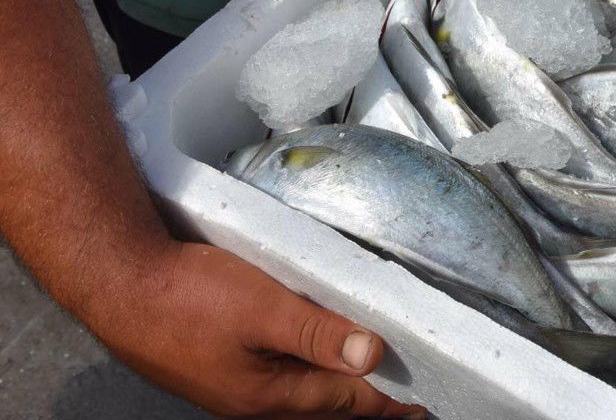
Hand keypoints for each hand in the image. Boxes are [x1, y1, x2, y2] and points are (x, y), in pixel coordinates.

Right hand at [95, 242, 423, 418]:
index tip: (421, 404)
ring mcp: (233, 388)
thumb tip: (374, 357)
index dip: (388, 401)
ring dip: (335, 390)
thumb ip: (319, 334)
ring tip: (364, 381)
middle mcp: (253, 402)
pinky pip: (277, 381)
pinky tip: (308, 358)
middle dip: (365, 404)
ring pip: (300, 396)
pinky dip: (305, 374)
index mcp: (270, 396)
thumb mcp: (265, 308)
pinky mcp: (219, 368)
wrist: (117, 284)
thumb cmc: (186, 295)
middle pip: (325, 407)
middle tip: (404, 397)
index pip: (348, 403)